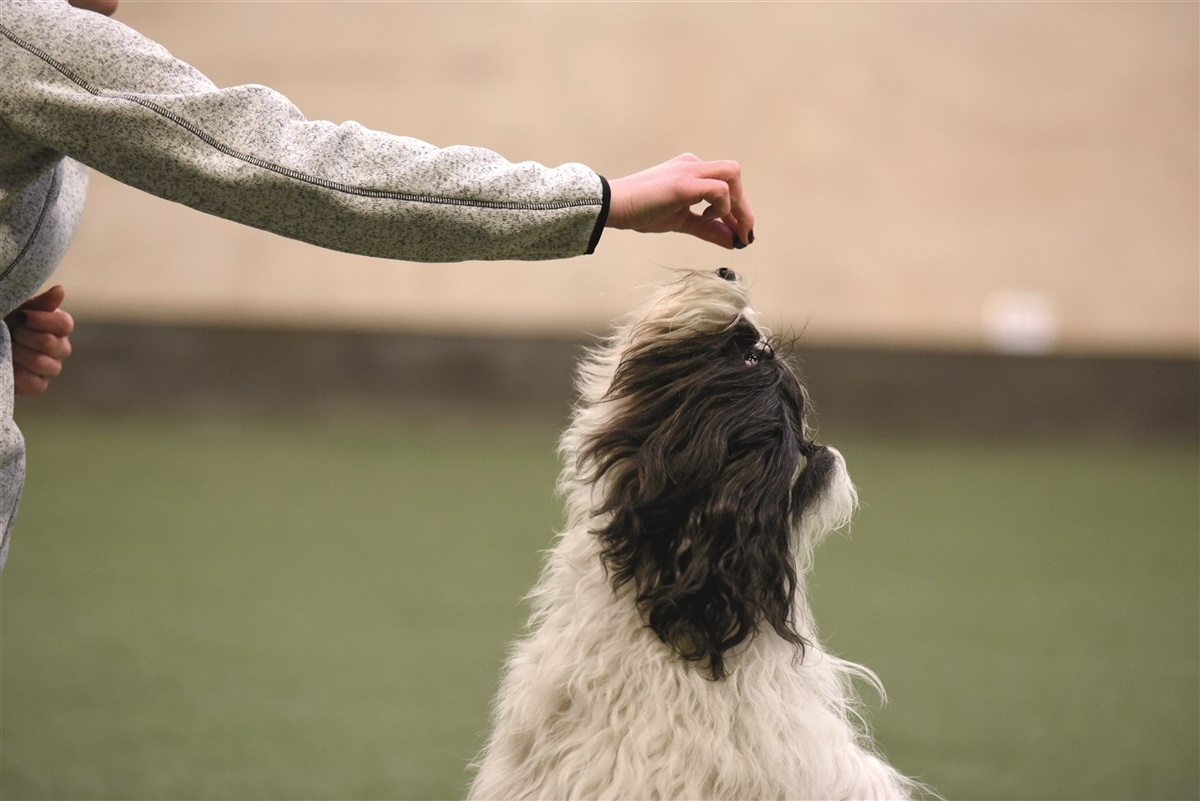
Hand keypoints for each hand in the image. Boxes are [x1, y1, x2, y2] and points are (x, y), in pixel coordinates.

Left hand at [5, 286, 73, 395]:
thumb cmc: (5, 322)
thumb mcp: (19, 308)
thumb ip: (41, 303)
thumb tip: (60, 290)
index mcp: (58, 327)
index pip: (65, 324)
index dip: (42, 321)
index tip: (23, 317)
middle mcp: (60, 348)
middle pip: (52, 344)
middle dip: (24, 336)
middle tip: (11, 332)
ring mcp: (51, 368)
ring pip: (41, 363)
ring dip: (18, 353)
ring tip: (7, 347)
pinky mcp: (39, 385)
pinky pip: (35, 383)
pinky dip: (17, 372)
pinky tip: (9, 363)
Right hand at [605, 154, 754, 249]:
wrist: (615, 206)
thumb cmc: (642, 211)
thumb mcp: (682, 223)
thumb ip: (708, 229)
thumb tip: (731, 241)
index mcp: (692, 171)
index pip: (727, 185)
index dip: (739, 210)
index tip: (742, 234)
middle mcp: (694, 165)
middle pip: (735, 177)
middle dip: (744, 210)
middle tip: (745, 236)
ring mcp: (690, 170)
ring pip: (732, 175)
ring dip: (737, 204)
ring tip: (729, 227)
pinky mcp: (685, 182)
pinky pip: (719, 188)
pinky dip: (721, 206)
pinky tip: (706, 218)